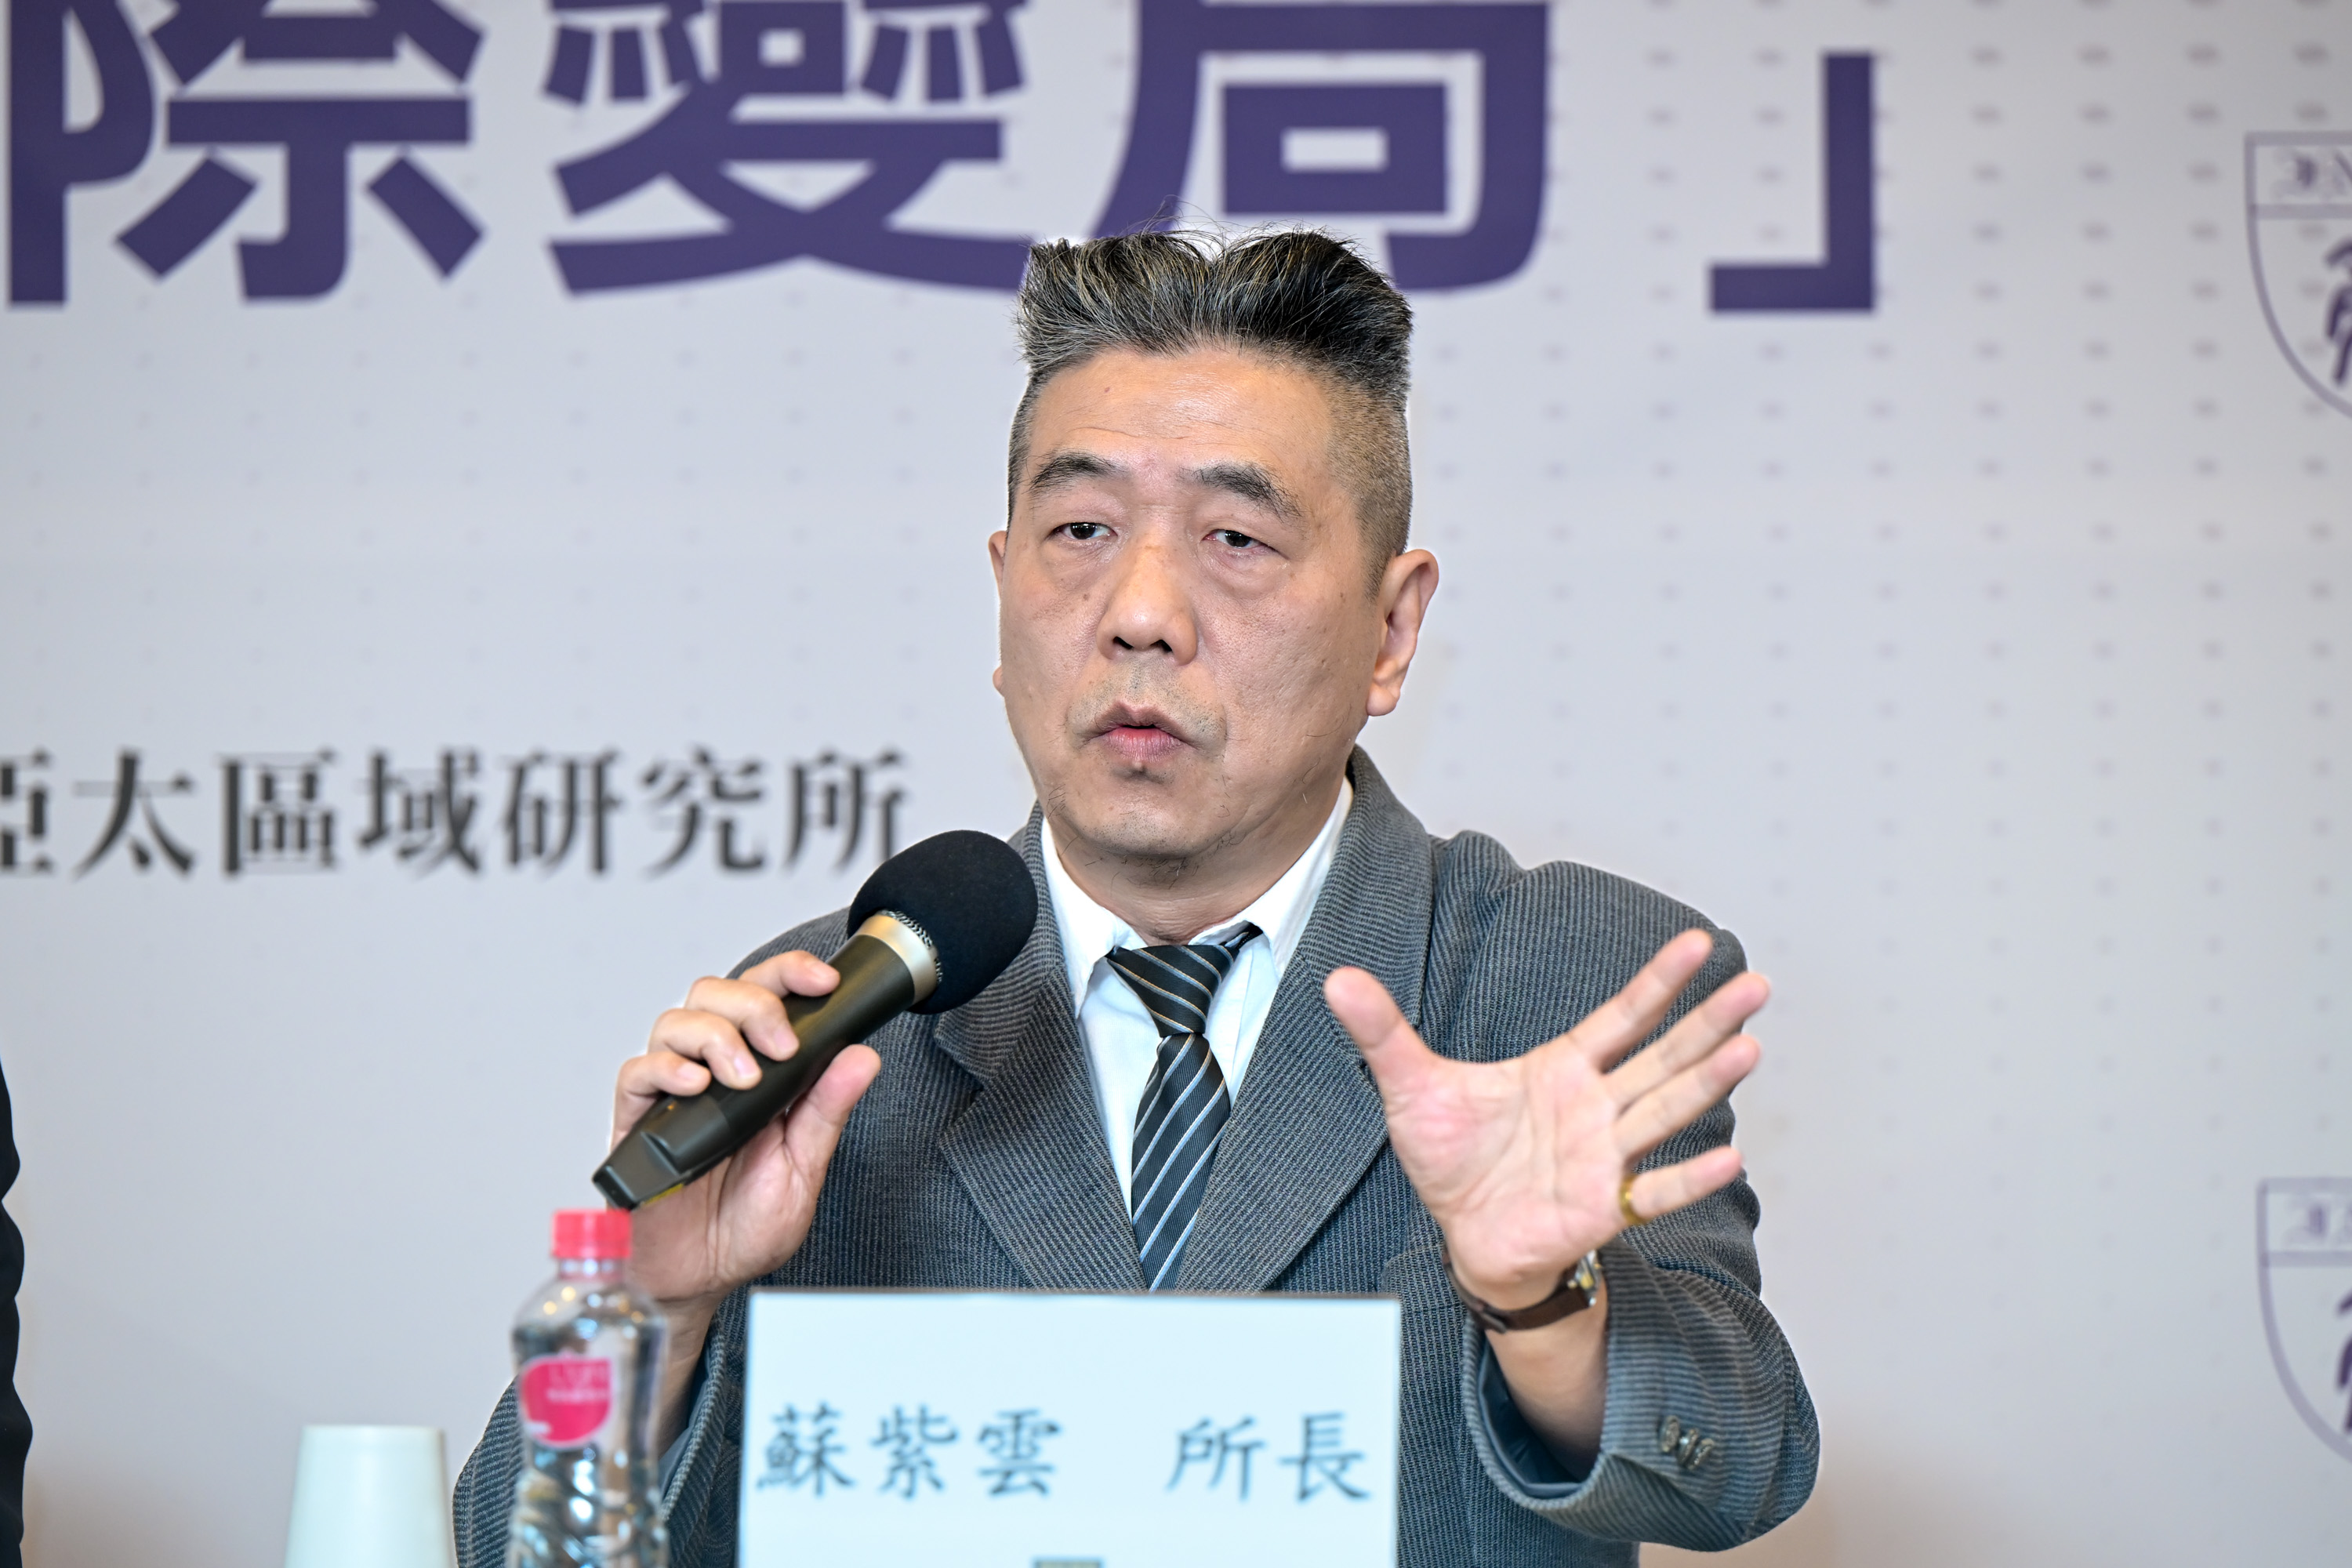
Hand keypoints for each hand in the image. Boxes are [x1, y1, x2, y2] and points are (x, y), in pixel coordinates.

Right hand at [613, 951, 881, 1434]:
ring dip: (715, 1036)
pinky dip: (666, 1070)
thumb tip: (861, 1056)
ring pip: (676, 1021)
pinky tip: (695, 1087)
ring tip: (740, 1077)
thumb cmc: (746, 1227)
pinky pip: (638, 1073)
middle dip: (754, 1003)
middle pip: (717, 993)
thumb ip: (826, 1110)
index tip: (823, 982)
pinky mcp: (638, 1122)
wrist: (700, 1280)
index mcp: (760, 1074)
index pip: (769, 997)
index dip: (791, 974)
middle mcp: (714, 1073)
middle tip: (780, 1044)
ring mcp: (673, 1094)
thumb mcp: (802, 1168)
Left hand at [1323, 930, 1764, 1309]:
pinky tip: (1726, 1159)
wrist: (1460, 1235)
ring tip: (1749, 1047)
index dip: (1658, 981)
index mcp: (1564, 1068)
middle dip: (1708, 1020)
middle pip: (1663, 1056)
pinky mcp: (1602, 1207)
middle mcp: (1597, 1106)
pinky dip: (1686, 1179)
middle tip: (1756, 983)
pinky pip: (1652, 1191)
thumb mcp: (1409, 1087)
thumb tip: (1335, 978)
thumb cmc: (1451, 1159)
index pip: (1622, 1016)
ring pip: (1665, 1110)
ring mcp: (1606, 1155)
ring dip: (1706, 1082)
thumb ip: (1382, 1032)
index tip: (1698, 941)